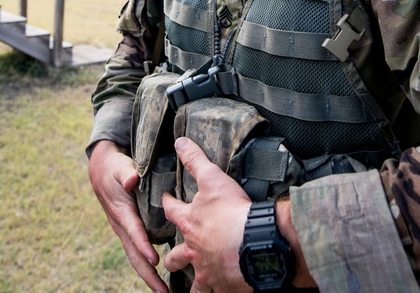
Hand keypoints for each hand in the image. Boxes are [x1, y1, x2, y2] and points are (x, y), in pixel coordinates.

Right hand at [88, 140, 166, 292]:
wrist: (101, 169)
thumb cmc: (114, 167)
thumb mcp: (120, 166)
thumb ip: (126, 173)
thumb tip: (132, 179)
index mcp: (122, 212)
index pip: (134, 232)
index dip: (144, 246)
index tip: (155, 259)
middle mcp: (122, 225)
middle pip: (134, 254)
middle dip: (147, 274)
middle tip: (162, 291)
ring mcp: (124, 230)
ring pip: (136, 257)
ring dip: (148, 274)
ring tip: (163, 290)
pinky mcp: (129, 230)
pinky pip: (138, 250)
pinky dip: (147, 264)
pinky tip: (160, 273)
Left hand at [162, 138, 252, 292]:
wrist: (253, 244)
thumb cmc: (231, 211)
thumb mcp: (212, 179)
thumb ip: (195, 160)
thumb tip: (179, 142)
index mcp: (189, 223)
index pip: (171, 210)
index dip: (168, 203)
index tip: (165, 200)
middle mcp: (193, 250)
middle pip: (175, 256)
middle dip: (172, 257)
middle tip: (171, 257)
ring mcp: (207, 271)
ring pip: (194, 283)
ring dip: (192, 284)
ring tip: (194, 285)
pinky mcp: (223, 286)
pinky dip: (217, 292)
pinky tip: (221, 291)